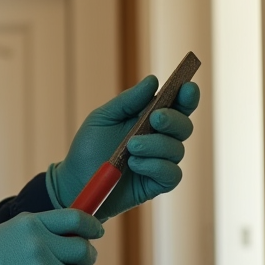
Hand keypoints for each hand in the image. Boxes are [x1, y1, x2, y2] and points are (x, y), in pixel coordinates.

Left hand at [47, 75, 199, 221]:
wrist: (76, 181)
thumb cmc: (89, 147)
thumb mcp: (103, 118)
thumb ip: (128, 100)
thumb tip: (153, 80)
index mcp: (150, 119)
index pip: (178, 105)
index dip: (187, 96)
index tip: (188, 87)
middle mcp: (160, 139)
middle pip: (184, 126)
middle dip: (173, 120)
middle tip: (154, 118)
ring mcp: (160, 162)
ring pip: (176, 149)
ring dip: (155, 145)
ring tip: (131, 146)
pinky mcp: (158, 183)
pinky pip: (172, 174)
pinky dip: (155, 166)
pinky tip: (135, 165)